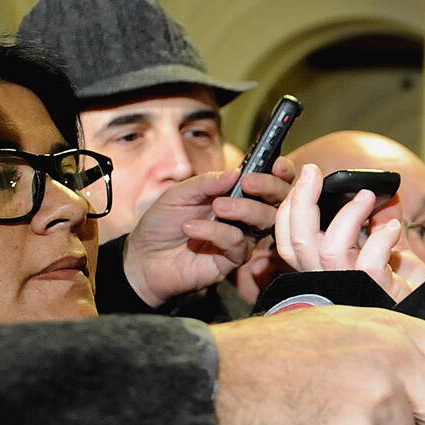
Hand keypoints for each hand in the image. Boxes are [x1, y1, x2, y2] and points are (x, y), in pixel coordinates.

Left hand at [122, 163, 294, 306]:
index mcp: (234, 196)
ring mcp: (241, 238)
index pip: (268, 183)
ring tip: (216, 207)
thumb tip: (236, 173)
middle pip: (276, 202)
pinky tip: (192, 229)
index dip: (280, 174)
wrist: (143, 258)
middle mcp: (244, 217)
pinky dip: (217, 233)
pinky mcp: (233, 260)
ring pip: (264, 222)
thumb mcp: (179, 194)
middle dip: (269, 188)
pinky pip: (239, 244)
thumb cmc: (162, 224)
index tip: (276, 165)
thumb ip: (207, 183)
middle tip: (249, 184)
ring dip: (244, 209)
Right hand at [272, 162, 424, 300]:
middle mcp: (328, 279)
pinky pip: (369, 261)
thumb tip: (379, 194)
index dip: (290, 210)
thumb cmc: (403, 286)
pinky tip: (393, 229)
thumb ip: (378, 222)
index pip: (290, 241)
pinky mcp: (372, 292)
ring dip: (348, 215)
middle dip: (301, 202)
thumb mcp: (387, 247)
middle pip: (297, 242)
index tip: (306, 179)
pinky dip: (382, 238)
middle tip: (312, 173)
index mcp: (323, 267)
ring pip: (328, 249)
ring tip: (368, 196)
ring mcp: (348, 287)